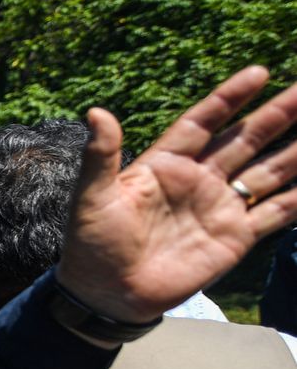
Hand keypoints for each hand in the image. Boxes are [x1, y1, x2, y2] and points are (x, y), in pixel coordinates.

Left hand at [57, 67, 296, 322]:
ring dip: (295, 151)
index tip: (259, 72)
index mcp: (165, 164)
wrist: (108, 295)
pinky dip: (296, 198)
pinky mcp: (234, 238)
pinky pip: (275, 213)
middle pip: (245, 139)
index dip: (229, 98)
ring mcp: (219, 207)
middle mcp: (197, 180)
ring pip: (268, 171)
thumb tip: (96, 112)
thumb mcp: (92, 197)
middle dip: (277, 114)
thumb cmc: (92, 244)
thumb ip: (101, 156)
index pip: (203, 122)